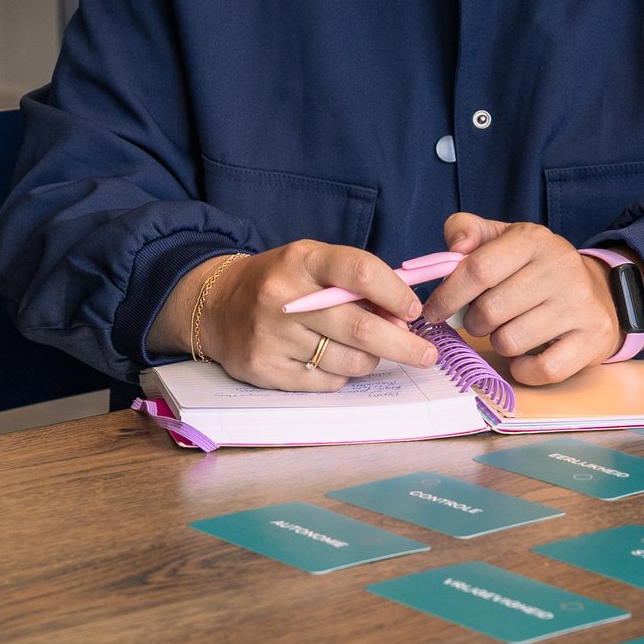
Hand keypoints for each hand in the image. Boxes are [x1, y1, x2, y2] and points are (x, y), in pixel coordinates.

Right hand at [152, 242, 437, 390]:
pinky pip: (326, 383)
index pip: (360, 272)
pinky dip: (339, 375)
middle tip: (427, 353)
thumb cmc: (280, 282)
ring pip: (348, 362)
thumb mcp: (312, 264)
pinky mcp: (265, 369)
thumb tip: (403, 317)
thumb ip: (355, 282)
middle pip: (361, 328)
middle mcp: (284, 297)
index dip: (396, 293)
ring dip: (368, 360)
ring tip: (362, 349)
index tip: (414, 309)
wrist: (217, 305)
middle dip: (404, 344)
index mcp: (302, 260)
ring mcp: (272, 336)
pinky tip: (328, 360)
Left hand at [419, 214, 621, 383]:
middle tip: (477, 320)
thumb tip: (455, 248)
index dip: (447, 295)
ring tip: (507, 330)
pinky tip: (524, 354)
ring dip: (498, 343)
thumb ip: (468, 231)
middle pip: (490, 310)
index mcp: (533, 240)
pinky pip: (542, 369)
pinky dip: (524, 369)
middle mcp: (561, 268)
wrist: (599, 290)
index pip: (478, 269)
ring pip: (510, 341)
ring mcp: (580, 305)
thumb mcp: (503, 238)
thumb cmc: (535, 267)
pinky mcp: (594, 338)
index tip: (434, 310)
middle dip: (472, 322)